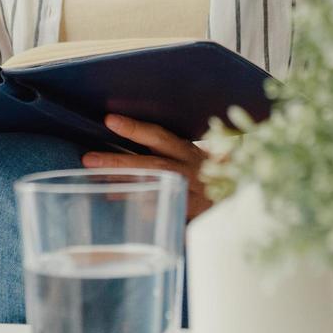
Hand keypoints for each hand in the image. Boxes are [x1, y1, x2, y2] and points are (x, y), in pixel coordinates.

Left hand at [83, 115, 213, 220]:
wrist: (243, 196)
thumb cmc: (208, 175)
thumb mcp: (191, 159)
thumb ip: (165, 152)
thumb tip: (122, 141)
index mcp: (188, 151)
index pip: (160, 136)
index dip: (135, 128)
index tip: (109, 120)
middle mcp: (191, 169)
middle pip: (153, 164)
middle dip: (119, 161)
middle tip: (89, 159)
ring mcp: (194, 192)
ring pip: (158, 187)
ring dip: (126, 185)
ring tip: (99, 182)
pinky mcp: (195, 212)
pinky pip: (167, 210)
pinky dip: (145, 207)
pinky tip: (123, 203)